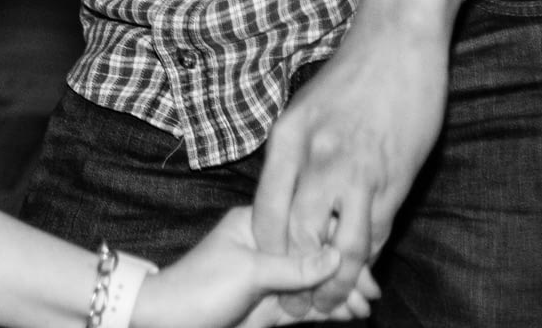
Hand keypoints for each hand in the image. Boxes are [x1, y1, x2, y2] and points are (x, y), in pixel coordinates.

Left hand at [134, 207, 372, 327]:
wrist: (169, 323)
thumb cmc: (199, 288)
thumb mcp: (248, 272)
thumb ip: (294, 267)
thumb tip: (337, 256)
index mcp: (256, 225)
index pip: (306, 225)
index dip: (336, 242)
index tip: (363, 257)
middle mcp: (269, 248)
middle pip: (317, 256)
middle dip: (346, 272)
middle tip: (372, 290)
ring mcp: (272, 278)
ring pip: (316, 283)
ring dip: (342, 293)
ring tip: (366, 306)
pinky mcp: (273, 306)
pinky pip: (308, 305)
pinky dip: (330, 310)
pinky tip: (352, 313)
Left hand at [253, 31, 447, 313]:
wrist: (399, 40)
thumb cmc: (353, 76)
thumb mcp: (307, 111)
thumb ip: (299, 157)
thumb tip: (293, 200)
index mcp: (287, 138)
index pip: (266, 213)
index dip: (268, 252)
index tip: (271, 276)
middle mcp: (316, 156)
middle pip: (297, 237)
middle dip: (296, 279)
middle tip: (298, 307)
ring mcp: (357, 169)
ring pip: (340, 246)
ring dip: (337, 282)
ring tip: (333, 304)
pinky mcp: (394, 177)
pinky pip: (376, 231)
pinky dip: (368, 257)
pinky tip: (364, 273)